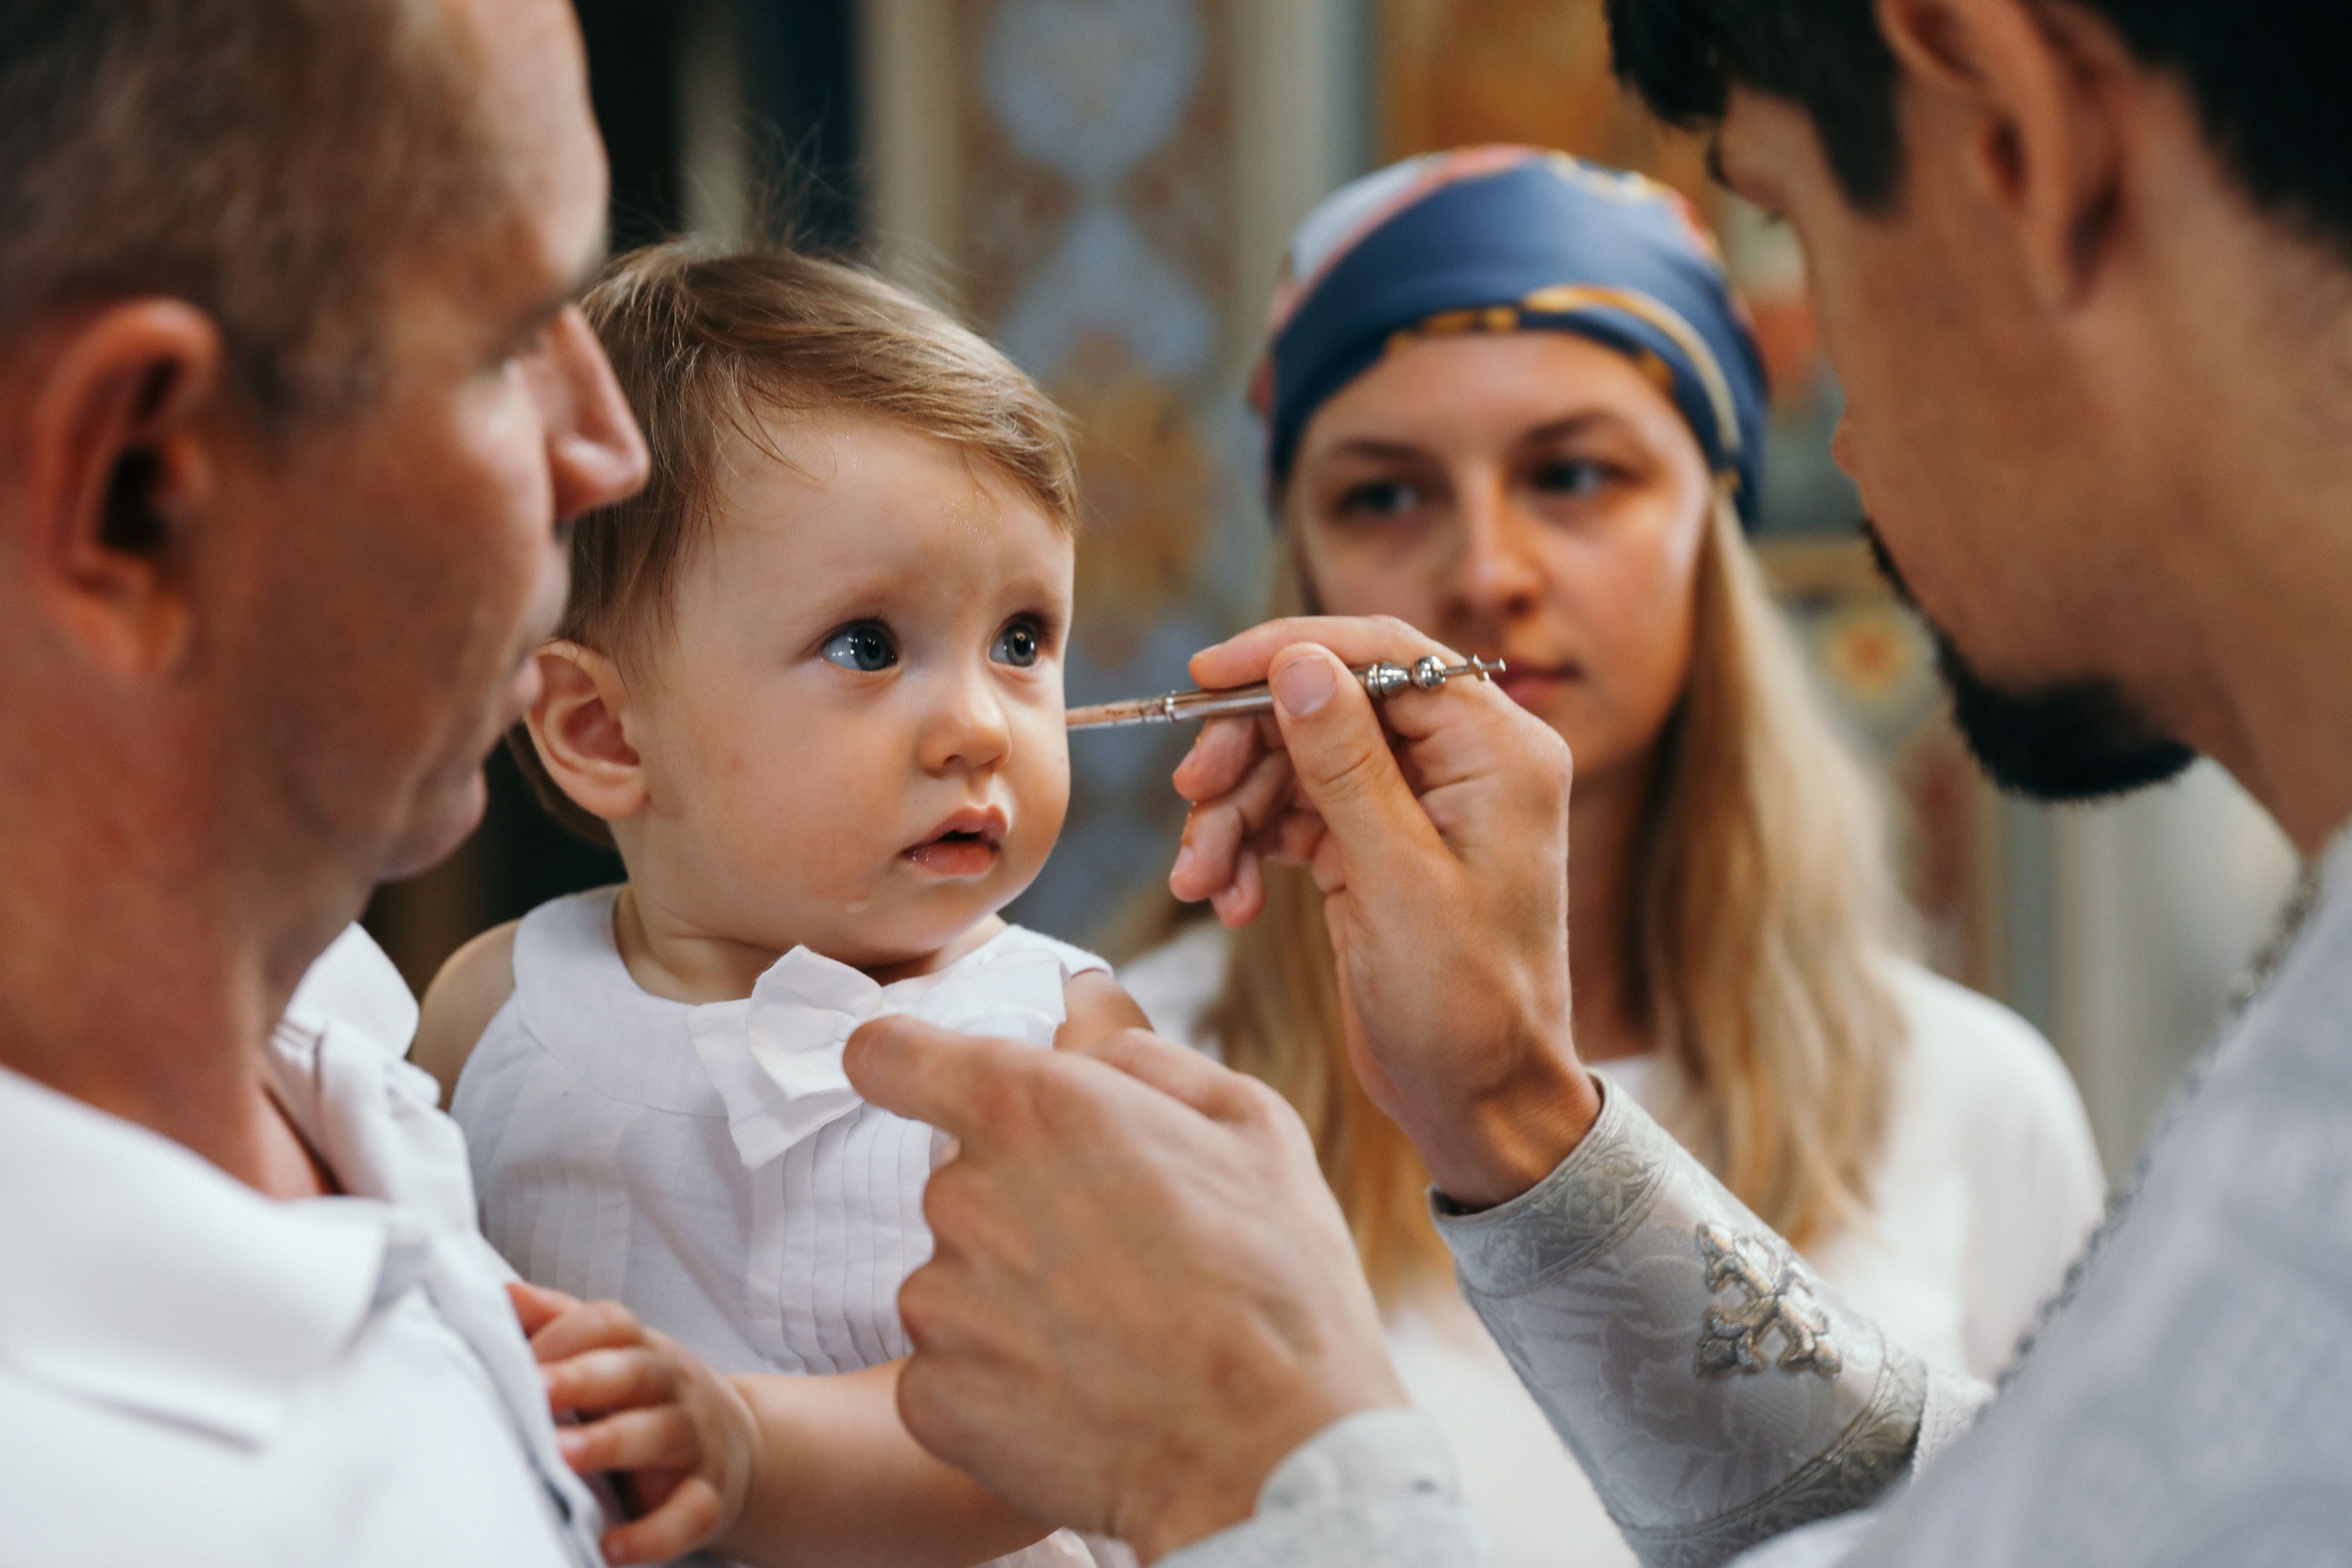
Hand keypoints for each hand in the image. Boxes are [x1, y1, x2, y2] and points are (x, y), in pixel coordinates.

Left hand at [510, 1281, 758, 1565]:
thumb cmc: (651, 1399)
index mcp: (643, 1350)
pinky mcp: (707, 1499)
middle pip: (635, 1371)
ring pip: (661, 1435)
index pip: (609, 1324)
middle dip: (582, 1378)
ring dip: (611, 1443)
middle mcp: (673, 1388)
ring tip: (562, 1456)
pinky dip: (653, 1535)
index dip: (563, 1335)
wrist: (742, 1449)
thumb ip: (560, 1324)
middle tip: (533, 1390)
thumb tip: (503, 1295)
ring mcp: (694, 1442)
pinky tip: (612, 1549)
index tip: (515, 1356)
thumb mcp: (616, 1356)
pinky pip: (688, 1515)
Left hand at [843, 1017, 1405, 1562]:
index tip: (914, 1081)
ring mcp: (941, 1305)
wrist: (1275, 1458)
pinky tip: (1081, 1394)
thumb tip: (1083, 1015)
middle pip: (957, 1182)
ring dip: (1011, 1299)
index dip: (903, 1065)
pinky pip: (947, 1371)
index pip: (890, 1055)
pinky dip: (1000, 1382)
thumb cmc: (1278, 1282)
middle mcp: (966, 1196)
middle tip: (1116, 1256)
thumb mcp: (1249, 1124)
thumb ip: (1142, 1053)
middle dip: (1020, 1206)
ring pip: (955, 1280)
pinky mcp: (932, 1399)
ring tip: (1112, 1336)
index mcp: (1035, 1108)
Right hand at [1170, 615, 1597, 1207]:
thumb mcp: (1397, 879)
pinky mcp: (1375, 850)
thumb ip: (1346, 764)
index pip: (1386, 656)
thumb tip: (1300, 662)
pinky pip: (1293, 818)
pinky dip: (1251, 851)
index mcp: (1498, 751)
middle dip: (1248, 751)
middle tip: (1192, 796)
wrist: (1478, 1106)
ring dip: (1235, 815)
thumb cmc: (1465, 1006)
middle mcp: (1461, 765)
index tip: (1206, 676)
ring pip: (1296, 764)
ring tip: (1201, 879)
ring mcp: (1415, 808)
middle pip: (1327, 707)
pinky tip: (1228, 902)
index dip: (1290, 652)